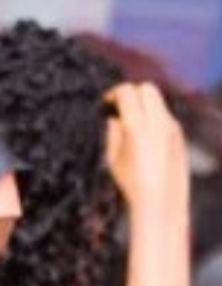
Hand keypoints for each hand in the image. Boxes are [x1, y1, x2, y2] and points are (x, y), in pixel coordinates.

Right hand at [105, 82, 188, 219]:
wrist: (160, 197)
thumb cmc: (131, 181)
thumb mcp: (112, 158)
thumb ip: (112, 132)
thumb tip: (113, 118)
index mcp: (136, 125)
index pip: (127, 92)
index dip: (114, 94)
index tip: (106, 103)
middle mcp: (157, 120)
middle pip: (147, 88)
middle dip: (132, 93)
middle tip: (121, 107)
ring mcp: (171, 125)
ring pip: (158, 100)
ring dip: (144, 104)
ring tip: (132, 121)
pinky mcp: (178, 132)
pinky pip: (165, 114)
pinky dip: (153, 116)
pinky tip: (145, 135)